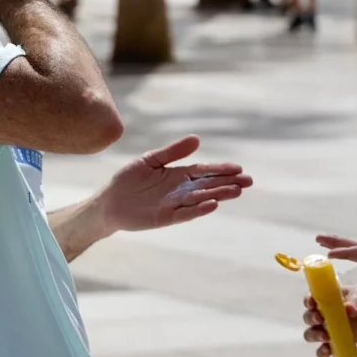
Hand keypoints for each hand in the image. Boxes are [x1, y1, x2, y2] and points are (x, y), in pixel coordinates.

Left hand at [98, 135, 252, 235]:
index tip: (239, 168)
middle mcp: (181, 190)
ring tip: (237, 191)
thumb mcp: (151, 159)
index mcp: (179, 175)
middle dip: (228, 183)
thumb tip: (197, 139)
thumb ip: (173, 151)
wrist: (108, 201)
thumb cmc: (128, 179)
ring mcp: (175, 204)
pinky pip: (185, 213)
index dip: (221, 169)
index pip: (205, 171)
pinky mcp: (166, 217)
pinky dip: (199, 209)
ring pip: (201, 198)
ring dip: (219, 195)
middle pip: (208, 185)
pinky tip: (213, 205)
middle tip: (248, 181)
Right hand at [302, 285, 356, 356]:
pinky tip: (327, 351)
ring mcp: (326, 329)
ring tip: (326, 336)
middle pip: (308, 317)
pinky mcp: (333, 343)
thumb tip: (349, 309)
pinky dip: (322, 351)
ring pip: (311, 334)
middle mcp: (322, 314)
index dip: (308, 301)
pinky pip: (322, 349)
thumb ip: (354, 302)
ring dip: (315, 335)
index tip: (312, 304)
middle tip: (320, 320)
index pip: (311, 298)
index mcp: (327, 298)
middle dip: (311, 319)